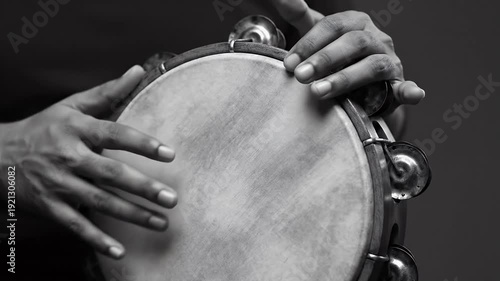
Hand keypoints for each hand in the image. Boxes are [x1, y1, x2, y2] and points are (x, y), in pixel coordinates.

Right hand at [0, 66, 177, 258]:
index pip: (115, 135)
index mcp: (77, 130)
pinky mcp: (51, 206)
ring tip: (162, 222)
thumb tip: (138, 70)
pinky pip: (76, 225)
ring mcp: (59, 184)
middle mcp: (69, 157)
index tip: (169, 154)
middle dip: (143, 188)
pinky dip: (97, 239)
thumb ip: (108, 92)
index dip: (142, 144)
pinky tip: (119, 251)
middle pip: (111, 174)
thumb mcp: (71, 105)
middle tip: (172, 198)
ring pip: (100, 202)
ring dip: (132, 215)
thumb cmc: (44, 127)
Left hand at [272, 0, 424, 104]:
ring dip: (345, 78)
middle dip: (324, 59)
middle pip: (353, 42)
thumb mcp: (320, 37)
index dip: (309, 43)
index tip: (289, 63)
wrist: (362, 90)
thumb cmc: (338, 59)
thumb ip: (302, 18)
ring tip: (319, 91)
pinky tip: (410, 94)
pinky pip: (406, 87)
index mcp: (356, 23)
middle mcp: (376, 38)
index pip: (333, 26)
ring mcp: (390, 62)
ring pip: (373, 65)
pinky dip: (409, 90)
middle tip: (301, 76)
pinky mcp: (398, 86)